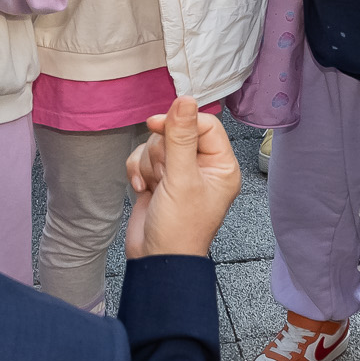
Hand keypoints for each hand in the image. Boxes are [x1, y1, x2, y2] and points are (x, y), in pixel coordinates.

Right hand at [123, 94, 241, 257]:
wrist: (156, 260)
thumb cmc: (179, 228)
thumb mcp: (181, 179)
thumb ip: (181, 137)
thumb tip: (184, 99)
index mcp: (221, 166)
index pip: (203, 124)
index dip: (179, 122)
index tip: (157, 126)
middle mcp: (203, 167)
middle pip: (176, 132)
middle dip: (161, 152)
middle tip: (164, 176)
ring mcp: (180, 173)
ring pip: (157, 144)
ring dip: (148, 163)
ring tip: (154, 186)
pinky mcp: (159, 179)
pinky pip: (143, 157)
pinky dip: (138, 170)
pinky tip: (142, 189)